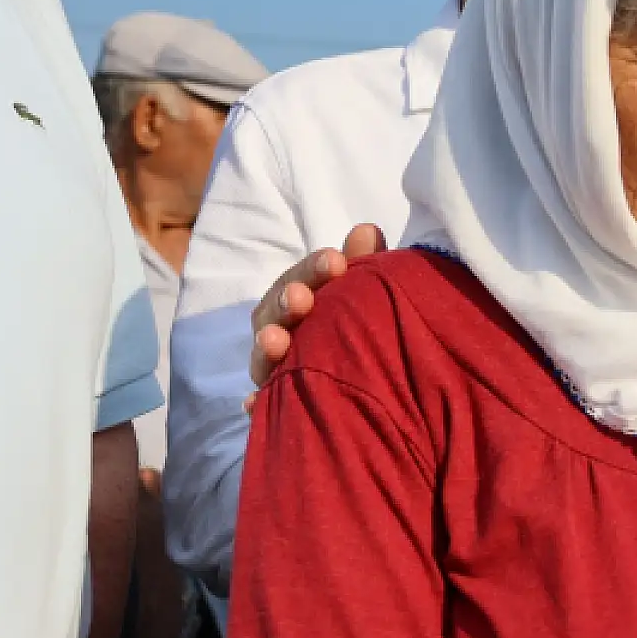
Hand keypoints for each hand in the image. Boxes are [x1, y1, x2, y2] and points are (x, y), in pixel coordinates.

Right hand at [245, 223, 386, 400]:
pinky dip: (257, 404)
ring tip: (275, 341)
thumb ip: (364, 262)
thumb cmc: (363, 323)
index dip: (313, 269)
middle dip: (285, 302)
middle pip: (273, 314)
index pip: (299, 280)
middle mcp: (284, 334)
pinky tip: (254, 404)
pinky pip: (264, 407)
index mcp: (303, 302)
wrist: (382, 390)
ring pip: (262, 358)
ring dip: (265, 348)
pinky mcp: (280, 405)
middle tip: (302, 298)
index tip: (336, 261)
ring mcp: (278, 371)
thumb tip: (366, 230)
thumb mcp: (367, 292)